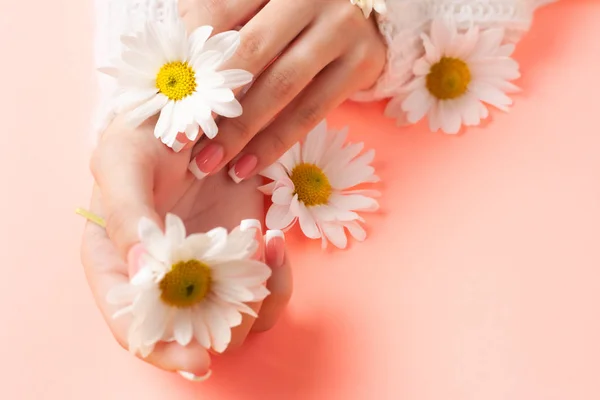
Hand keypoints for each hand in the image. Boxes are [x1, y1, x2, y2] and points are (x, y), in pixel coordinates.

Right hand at [83, 117, 291, 376]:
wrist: (193, 113)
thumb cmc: (142, 135)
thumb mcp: (122, 161)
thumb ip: (126, 214)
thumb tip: (147, 271)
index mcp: (119, 265)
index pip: (134, 326)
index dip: (163, 351)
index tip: (199, 361)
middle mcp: (164, 278)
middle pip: (192, 333)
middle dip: (225, 318)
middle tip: (244, 267)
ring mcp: (208, 270)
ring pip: (236, 320)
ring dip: (257, 293)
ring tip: (262, 238)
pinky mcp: (244, 257)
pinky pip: (266, 291)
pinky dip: (277, 275)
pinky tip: (274, 238)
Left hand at [180, 0, 386, 181]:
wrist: (359, 14)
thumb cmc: (292, 14)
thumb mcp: (256, 9)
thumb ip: (219, 29)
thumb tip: (175, 72)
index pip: (218, 15)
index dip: (189, 58)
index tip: (164, 99)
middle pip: (251, 53)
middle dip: (211, 101)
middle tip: (178, 141)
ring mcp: (341, 29)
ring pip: (282, 87)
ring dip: (241, 132)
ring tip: (208, 164)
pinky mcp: (361, 63)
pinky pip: (312, 112)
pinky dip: (276, 143)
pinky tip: (248, 166)